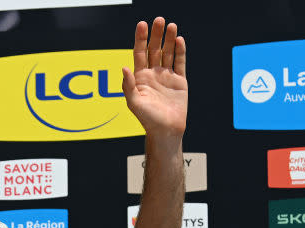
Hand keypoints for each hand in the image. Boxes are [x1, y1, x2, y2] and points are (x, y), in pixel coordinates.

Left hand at [122, 17, 187, 138]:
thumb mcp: (134, 103)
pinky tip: (179, 40)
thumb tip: (124, 68)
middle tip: (159, 20)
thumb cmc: (147, 120)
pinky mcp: (180, 81)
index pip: (139, 53)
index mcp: (140, 77)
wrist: (166, 131)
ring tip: (171, 26)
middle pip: (154, 49)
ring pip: (168, 53)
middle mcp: (153, 74)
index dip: (140, 39)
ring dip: (169, 39)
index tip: (141, 25)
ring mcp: (166, 76)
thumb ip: (128, 86)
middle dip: (156, 35)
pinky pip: (180, 62)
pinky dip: (180, 51)